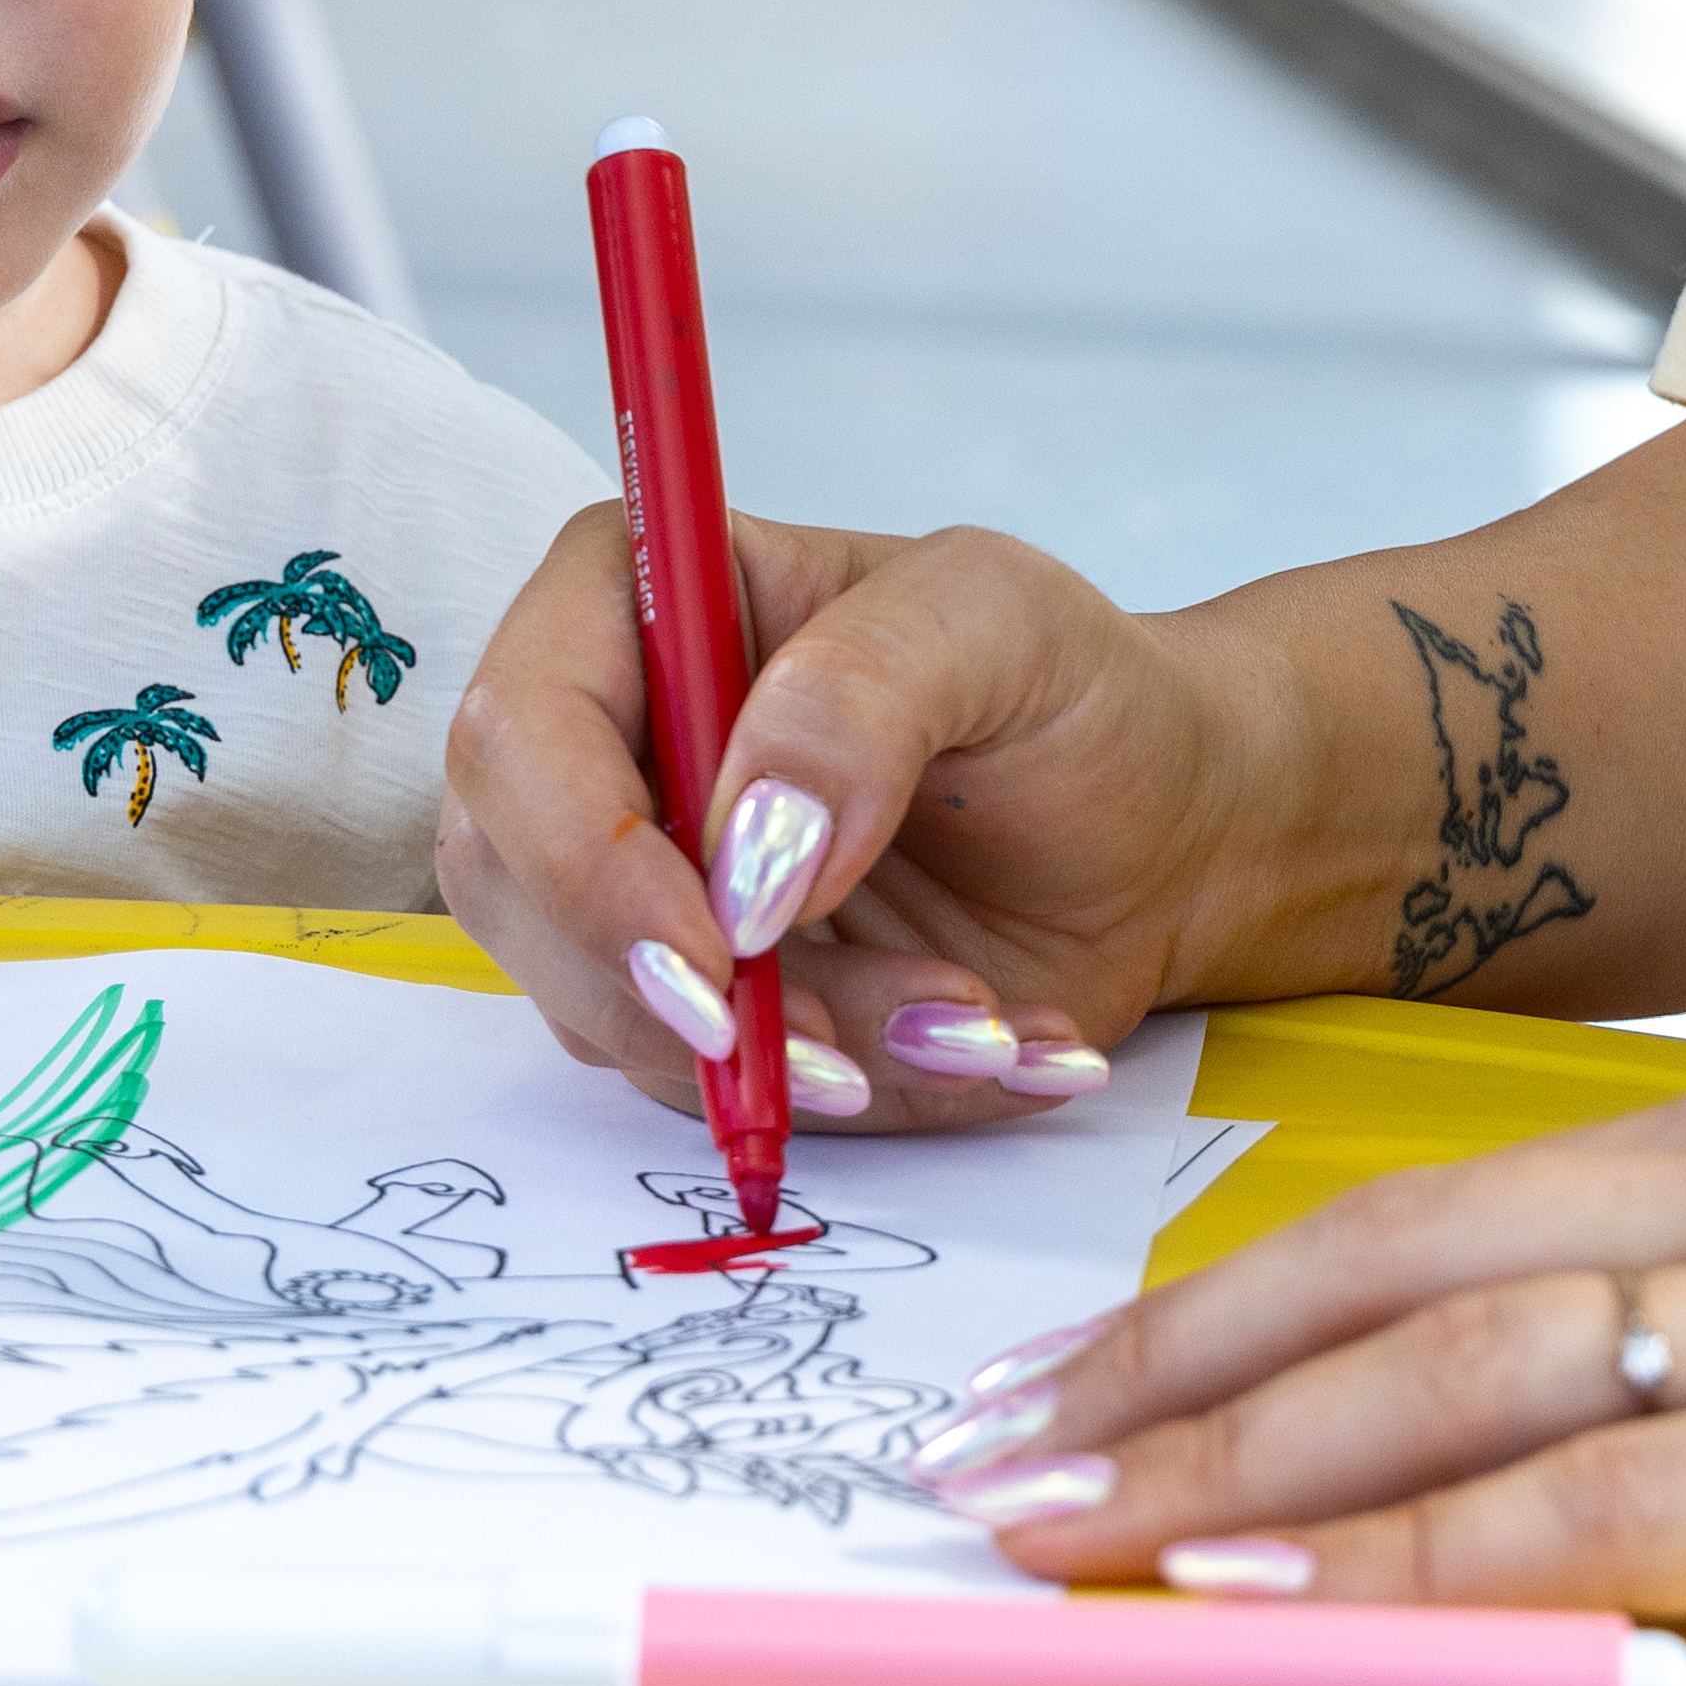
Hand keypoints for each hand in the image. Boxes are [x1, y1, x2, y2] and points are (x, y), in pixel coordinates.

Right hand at [437, 507, 1294, 1132]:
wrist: (1166, 834)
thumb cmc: (1078, 693)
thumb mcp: (1003, 624)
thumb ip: (866, 695)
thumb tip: (747, 853)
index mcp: (647, 594)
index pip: (522, 724)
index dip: (588, 855)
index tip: (720, 951)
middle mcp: (614, 740)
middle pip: (518, 888)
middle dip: (679, 998)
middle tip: (848, 1052)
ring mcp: (647, 880)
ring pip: (614, 1014)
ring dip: (805, 1051)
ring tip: (979, 1015)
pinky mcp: (705, 998)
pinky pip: (713, 1087)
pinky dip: (855, 1091)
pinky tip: (984, 1043)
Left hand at [926, 1062, 1685, 1638]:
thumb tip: (1651, 1368)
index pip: (1428, 1214)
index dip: (1225, 1300)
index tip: (1072, 1373)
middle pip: (1393, 1285)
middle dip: (1164, 1383)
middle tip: (982, 1461)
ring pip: (1462, 1388)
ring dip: (1240, 1475)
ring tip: (1068, 1536)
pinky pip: (1618, 1511)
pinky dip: (1429, 1555)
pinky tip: (1295, 1595)